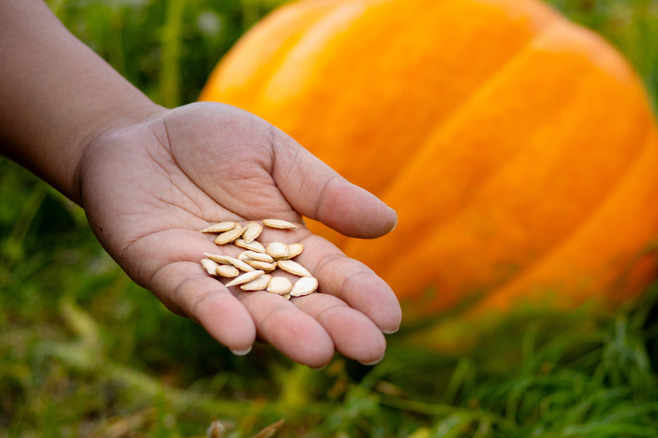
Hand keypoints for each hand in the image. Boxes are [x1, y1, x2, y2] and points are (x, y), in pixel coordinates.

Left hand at [77, 102, 400, 367]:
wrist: (140, 136)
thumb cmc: (213, 144)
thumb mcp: (277, 156)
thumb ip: (325, 192)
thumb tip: (388, 223)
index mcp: (289, 242)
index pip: (332, 275)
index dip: (361, 295)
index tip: (389, 318)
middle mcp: (254, 269)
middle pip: (299, 302)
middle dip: (334, 326)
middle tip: (369, 351)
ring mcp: (211, 275)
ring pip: (252, 310)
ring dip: (283, 332)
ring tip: (317, 352)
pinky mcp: (165, 270)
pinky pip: (193, 296)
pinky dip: (217, 315)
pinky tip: (241, 336)